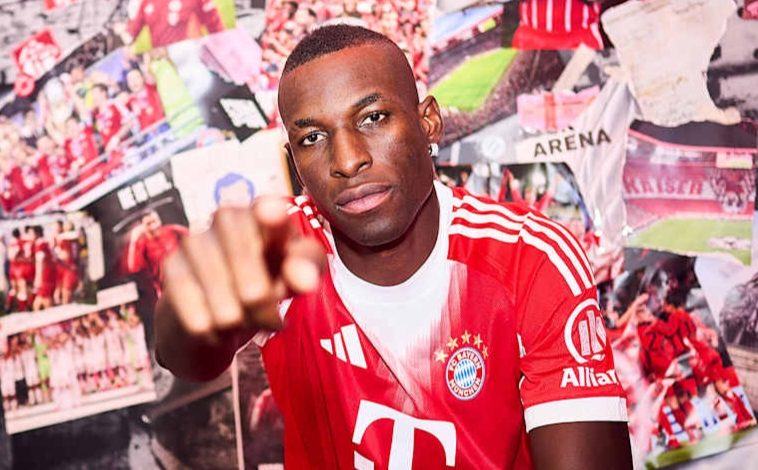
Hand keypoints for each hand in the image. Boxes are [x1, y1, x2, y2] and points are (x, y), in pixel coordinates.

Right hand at [160, 197, 325, 341]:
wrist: (217, 317)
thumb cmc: (266, 283)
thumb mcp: (295, 277)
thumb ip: (306, 272)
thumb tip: (305, 280)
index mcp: (265, 214)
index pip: (269, 209)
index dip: (271, 214)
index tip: (272, 214)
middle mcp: (228, 218)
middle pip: (247, 262)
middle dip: (261, 299)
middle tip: (273, 320)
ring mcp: (196, 239)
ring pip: (219, 289)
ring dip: (235, 317)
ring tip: (243, 321)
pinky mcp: (171, 265)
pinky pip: (193, 306)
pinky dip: (210, 327)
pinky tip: (216, 329)